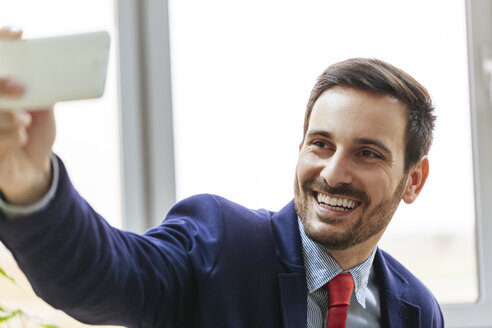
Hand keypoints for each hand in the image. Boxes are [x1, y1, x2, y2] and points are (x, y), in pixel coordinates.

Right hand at [0, 28, 55, 204]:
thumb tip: (50, 72)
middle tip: (18, 87)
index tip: (18, 34)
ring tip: (25, 122)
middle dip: (0, 82)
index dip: (3, 40)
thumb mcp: (43, 109)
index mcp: (0, 91)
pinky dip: (13, 136)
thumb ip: (41, 91)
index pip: (0, 59)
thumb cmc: (35, 134)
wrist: (34, 170)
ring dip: (10, 115)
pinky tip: (21, 139)